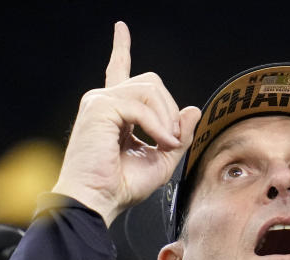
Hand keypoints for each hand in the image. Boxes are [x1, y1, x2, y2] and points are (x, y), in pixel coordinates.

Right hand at [52, 22, 201, 226]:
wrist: (97, 201)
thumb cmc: (120, 187)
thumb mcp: (161, 161)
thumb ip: (178, 136)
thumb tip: (192, 110)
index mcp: (113, 112)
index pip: (119, 71)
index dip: (121, 49)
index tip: (121, 28)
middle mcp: (103, 101)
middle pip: (151, 82)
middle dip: (170, 109)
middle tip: (172, 141)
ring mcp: (100, 101)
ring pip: (149, 89)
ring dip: (167, 119)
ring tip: (167, 144)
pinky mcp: (100, 107)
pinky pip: (142, 105)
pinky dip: (158, 126)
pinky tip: (159, 143)